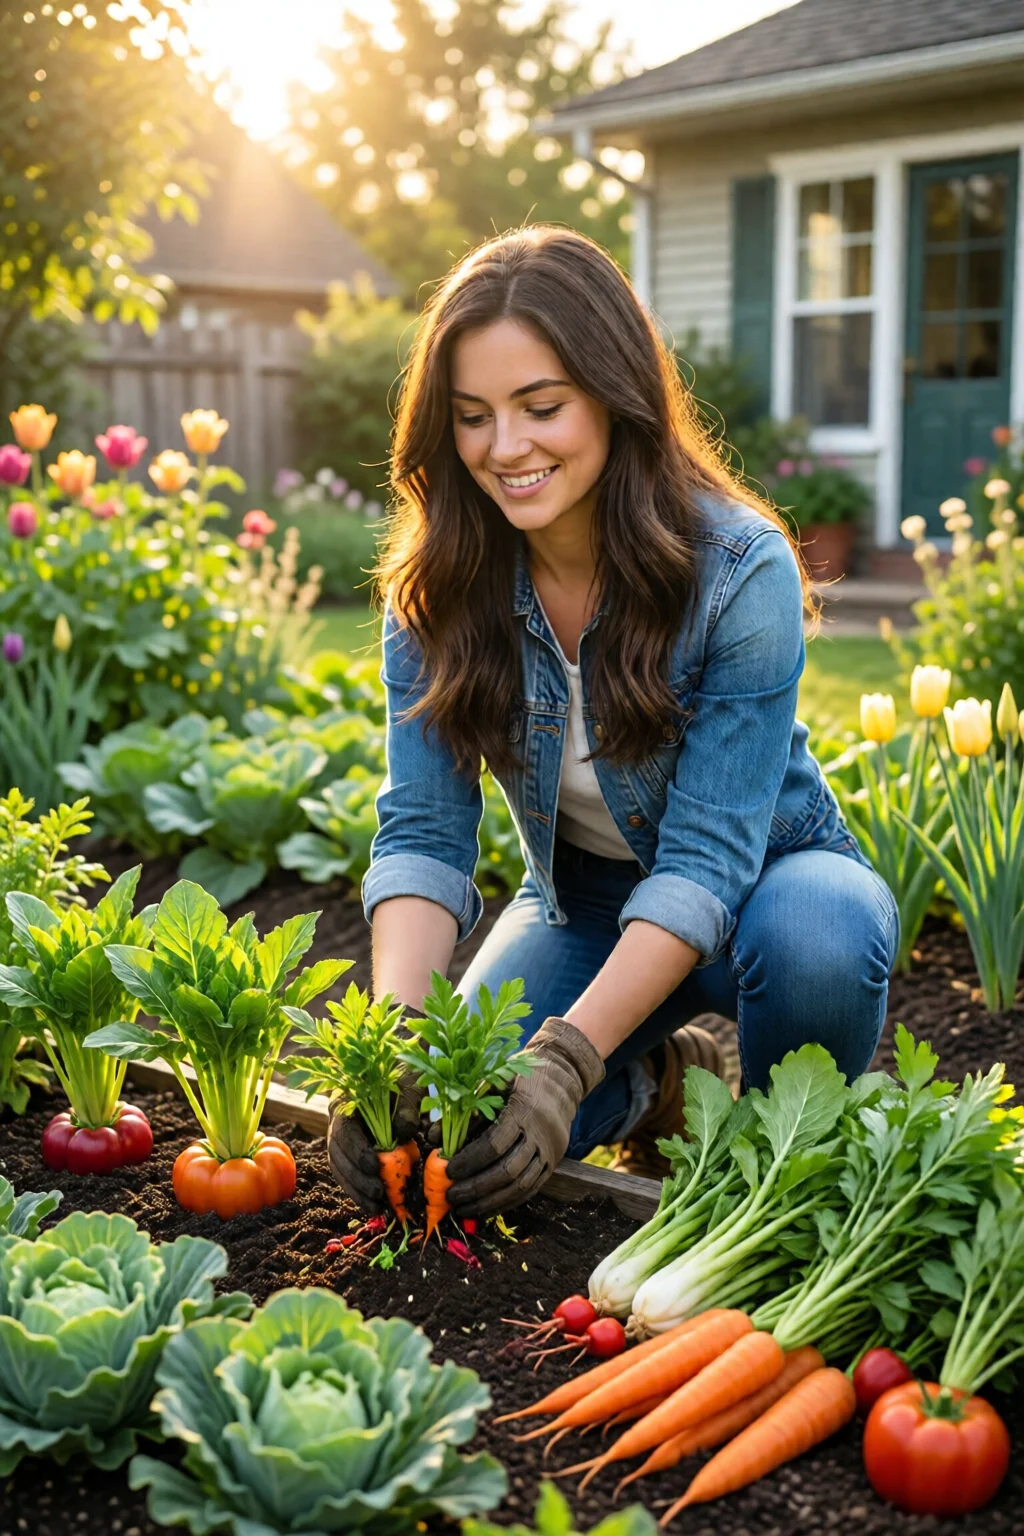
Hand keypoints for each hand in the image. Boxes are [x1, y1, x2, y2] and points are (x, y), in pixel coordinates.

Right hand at [326, 1013, 423, 1213]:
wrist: (399, 1069)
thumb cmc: (403, 1073)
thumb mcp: (409, 1083)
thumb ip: (407, 1105)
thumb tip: (404, 1132)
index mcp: (345, 1100)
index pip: (343, 1130)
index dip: (356, 1151)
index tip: (375, 1166)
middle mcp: (337, 1121)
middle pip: (337, 1155)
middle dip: (356, 1179)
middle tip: (379, 1194)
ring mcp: (342, 1140)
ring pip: (341, 1170)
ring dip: (357, 1192)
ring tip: (378, 1209)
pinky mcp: (353, 1153)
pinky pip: (351, 1176)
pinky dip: (361, 1192)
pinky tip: (376, 1207)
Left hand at [445, 1017, 604, 1217]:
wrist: (562, 1079)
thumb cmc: (520, 1078)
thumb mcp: (493, 1084)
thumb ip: (465, 1111)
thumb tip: (432, 1136)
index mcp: (522, 1110)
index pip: (494, 1144)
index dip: (469, 1161)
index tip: (447, 1171)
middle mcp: (540, 1133)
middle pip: (507, 1171)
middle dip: (476, 1188)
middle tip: (451, 1196)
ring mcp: (549, 1151)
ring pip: (520, 1186)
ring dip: (490, 1202)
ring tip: (464, 1209)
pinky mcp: (554, 1163)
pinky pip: (531, 1189)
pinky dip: (508, 1202)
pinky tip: (487, 1207)